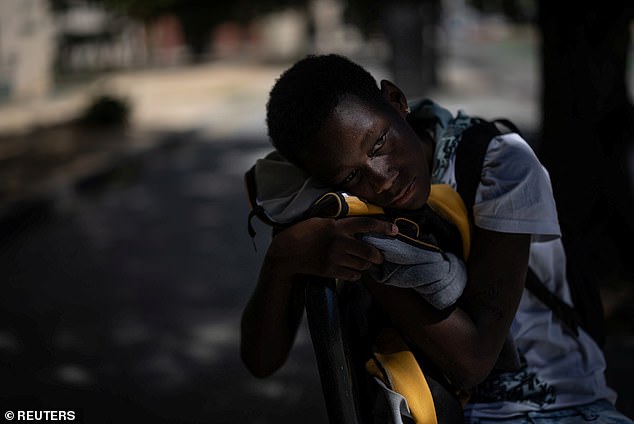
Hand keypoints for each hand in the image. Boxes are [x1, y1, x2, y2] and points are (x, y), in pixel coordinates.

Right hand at [268, 217, 397, 280]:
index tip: (395, 230)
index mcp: (337, 226)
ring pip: (362, 265)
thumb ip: (338, 223)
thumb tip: (356, 225)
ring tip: (363, 263)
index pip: (365, 224)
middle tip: (379, 257)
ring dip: (366, 265)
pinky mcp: (330, 271)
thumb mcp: (321, 221)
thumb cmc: (302, 232)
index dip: (383, 227)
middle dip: (378, 256)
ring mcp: (334, 258)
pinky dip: (356, 274)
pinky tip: (352, 270)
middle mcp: (338, 242)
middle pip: (368, 251)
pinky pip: (352, 275)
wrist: (286, 252)